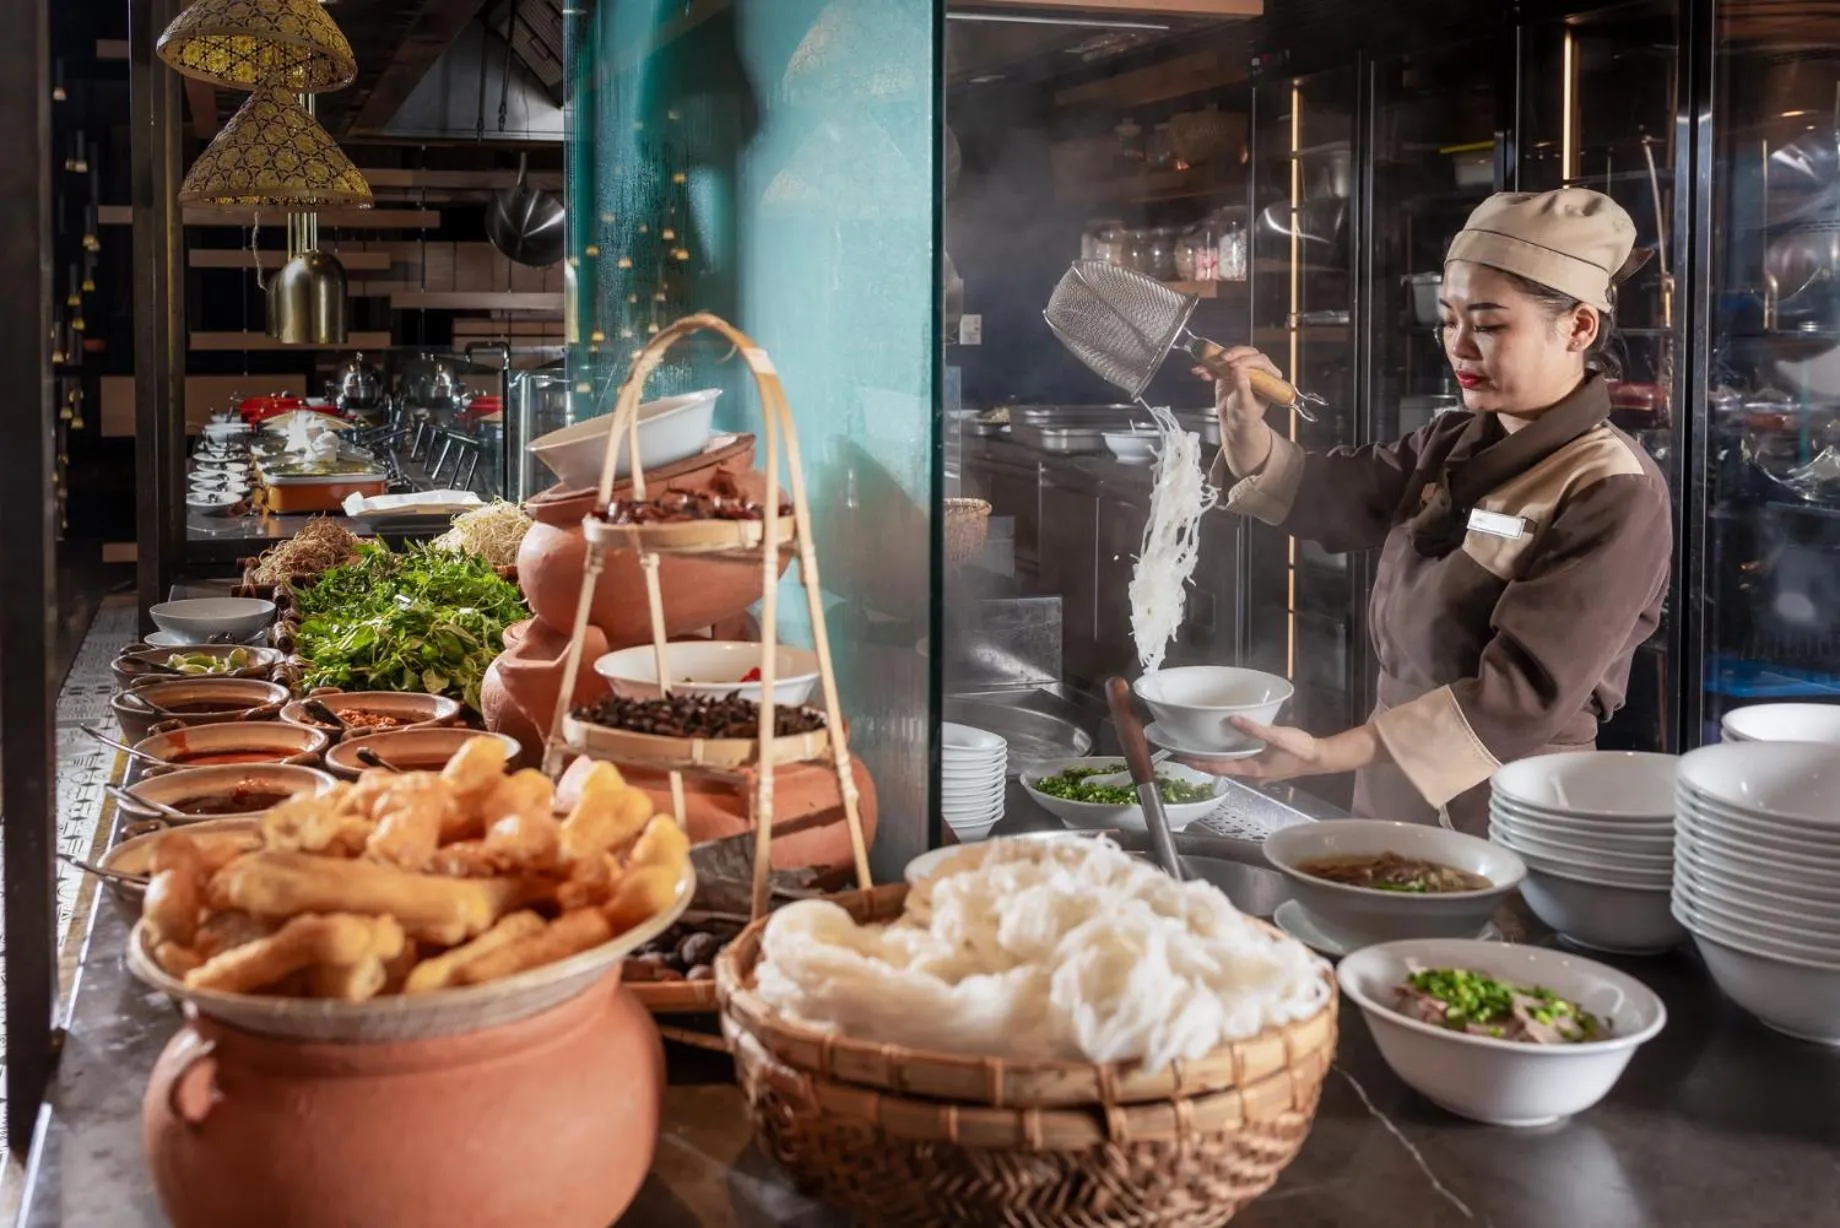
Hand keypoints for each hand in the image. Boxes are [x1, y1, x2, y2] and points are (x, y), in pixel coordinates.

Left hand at [1178, 719, 1386, 782]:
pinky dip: (1231, 754)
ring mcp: (1259, 770)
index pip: (1220, 768)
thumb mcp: (1277, 737)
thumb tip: (1232, 720)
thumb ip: (1255, 730)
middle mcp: (1252, 772)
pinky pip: (1242, 760)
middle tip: (1187, 752)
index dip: (1201, 764)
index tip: (1183, 758)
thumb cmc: (1299, 750)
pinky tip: (1229, 745)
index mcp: (1251, 768)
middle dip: (1205, 762)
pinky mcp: (1266, 764)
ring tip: (1202, 748)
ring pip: (1232, 765)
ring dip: (1218, 759)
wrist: (1320, 757)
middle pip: (1223, 768)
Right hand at [1194, 345, 1281, 475]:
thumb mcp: (1246, 405)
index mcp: (1268, 377)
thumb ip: (1243, 388)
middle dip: (1233, 354)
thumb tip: (1239, 371)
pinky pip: (1218, 366)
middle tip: (1223, 358)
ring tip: (1205, 367)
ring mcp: (1241, 369)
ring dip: (1216, 360)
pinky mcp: (1228, 371)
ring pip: (1231, 357)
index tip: (1235, 365)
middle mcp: (1256, 370)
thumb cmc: (1246, 417)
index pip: (1260, 361)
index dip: (1247, 361)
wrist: (1234, 424)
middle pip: (1246, 353)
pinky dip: (1208, 368)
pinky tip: (1201, 372)